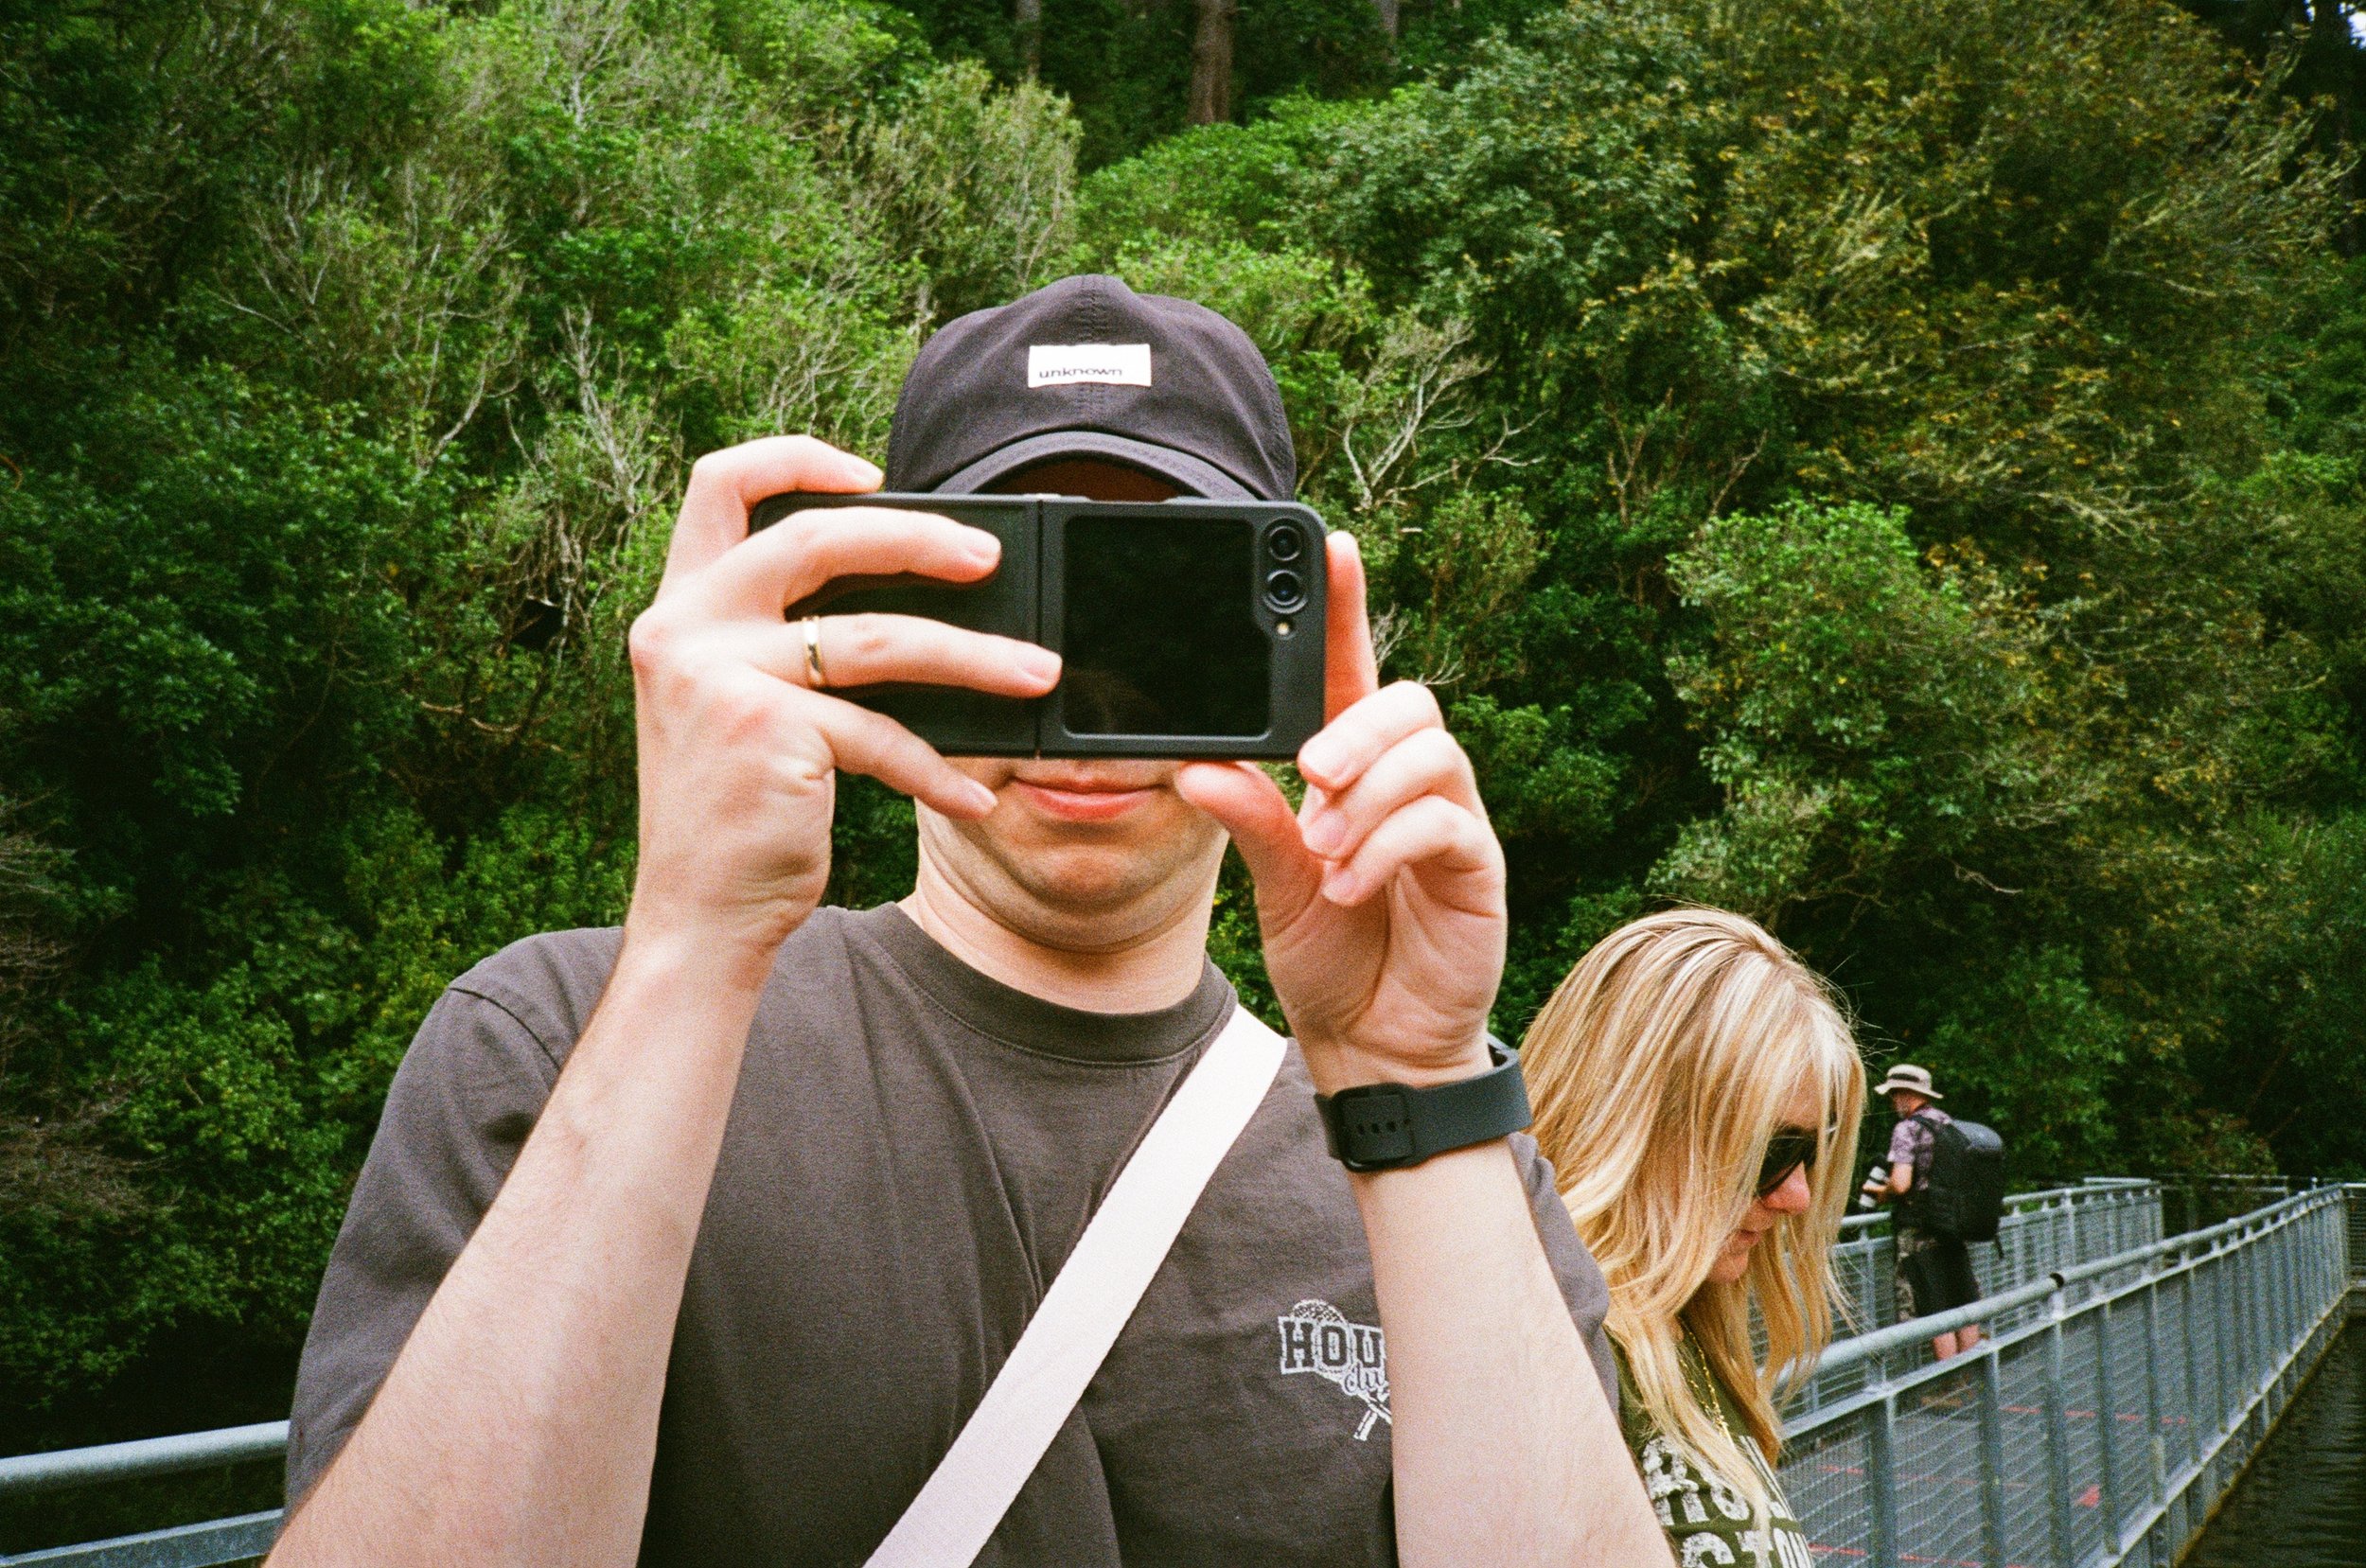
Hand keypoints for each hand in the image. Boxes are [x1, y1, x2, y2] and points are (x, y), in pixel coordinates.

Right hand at [626, 436, 1060, 971]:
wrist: (698, 917)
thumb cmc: (739, 815)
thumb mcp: (746, 708)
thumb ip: (793, 644)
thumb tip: (924, 599)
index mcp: (678, 608)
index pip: (719, 484)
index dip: (795, 458)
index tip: (870, 473)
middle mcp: (684, 629)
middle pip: (817, 536)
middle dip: (918, 538)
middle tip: (989, 558)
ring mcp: (720, 676)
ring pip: (877, 638)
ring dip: (972, 655)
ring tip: (1037, 673)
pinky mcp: (767, 731)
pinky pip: (882, 733)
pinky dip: (938, 769)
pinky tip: (975, 798)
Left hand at [1177, 533, 1504, 1092]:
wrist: (1371, 1041)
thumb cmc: (1330, 952)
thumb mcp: (1272, 883)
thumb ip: (1250, 822)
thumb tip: (1198, 767)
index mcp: (1353, 768)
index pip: (1353, 669)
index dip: (1347, 607)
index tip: (1333, 545)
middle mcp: (1407, 781)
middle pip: (1408, 700)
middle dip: (1356, 726)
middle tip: (1309, 773)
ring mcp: (1449, 820)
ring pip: (1431, 752)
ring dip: (1366, 794)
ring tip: (1322, 850)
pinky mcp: (1476, 866)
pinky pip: (1446, 823)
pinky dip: (1388, 847)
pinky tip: (1350, 884)